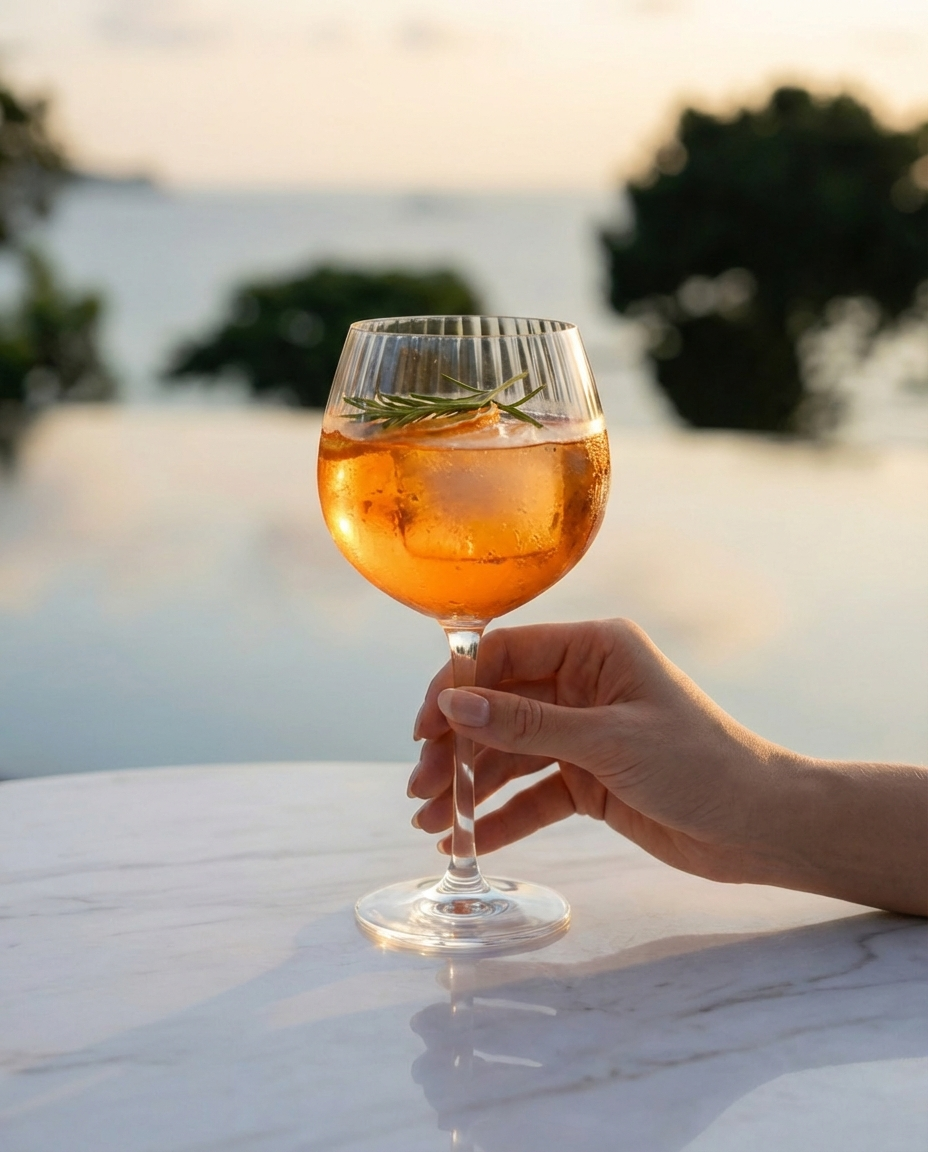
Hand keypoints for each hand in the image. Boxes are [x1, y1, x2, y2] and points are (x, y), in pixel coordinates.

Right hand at [408, 619, 778, 885]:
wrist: (760, 828)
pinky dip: (503, 816)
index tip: (424, 728)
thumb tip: (452, 707)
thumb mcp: (609, 741)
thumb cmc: (700, 764)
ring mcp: (583, 734)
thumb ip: (527, 726)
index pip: (506, 655)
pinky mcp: (589, 780)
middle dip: (457, 748)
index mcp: (593, 650)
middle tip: (420, 789)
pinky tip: (468, 841)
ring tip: (430, 822)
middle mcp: (583, 685)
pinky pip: (533, 794)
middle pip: (498, 709)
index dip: (458, 688)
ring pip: (509, 754)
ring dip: (471, 786)